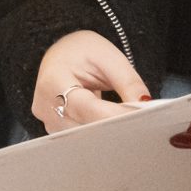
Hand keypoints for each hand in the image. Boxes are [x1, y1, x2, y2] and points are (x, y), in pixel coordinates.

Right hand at [33, 31, 151, 133]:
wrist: (62, 53)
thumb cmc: (82, 51)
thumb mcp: (109, 57)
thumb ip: (129, 82)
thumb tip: (146, 106)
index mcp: (53, 80)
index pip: (87, 108)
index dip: (114, 117)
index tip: (140, 119)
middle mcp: (44, 105)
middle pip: (84, 128)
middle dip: (114, 127)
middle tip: (141, 125)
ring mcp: (47, 120)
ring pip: (82, 139)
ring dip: (107, 134)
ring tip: (127, 124)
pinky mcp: (53, 129)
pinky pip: (79, 139)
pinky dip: (98, 134)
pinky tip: (111, 128)